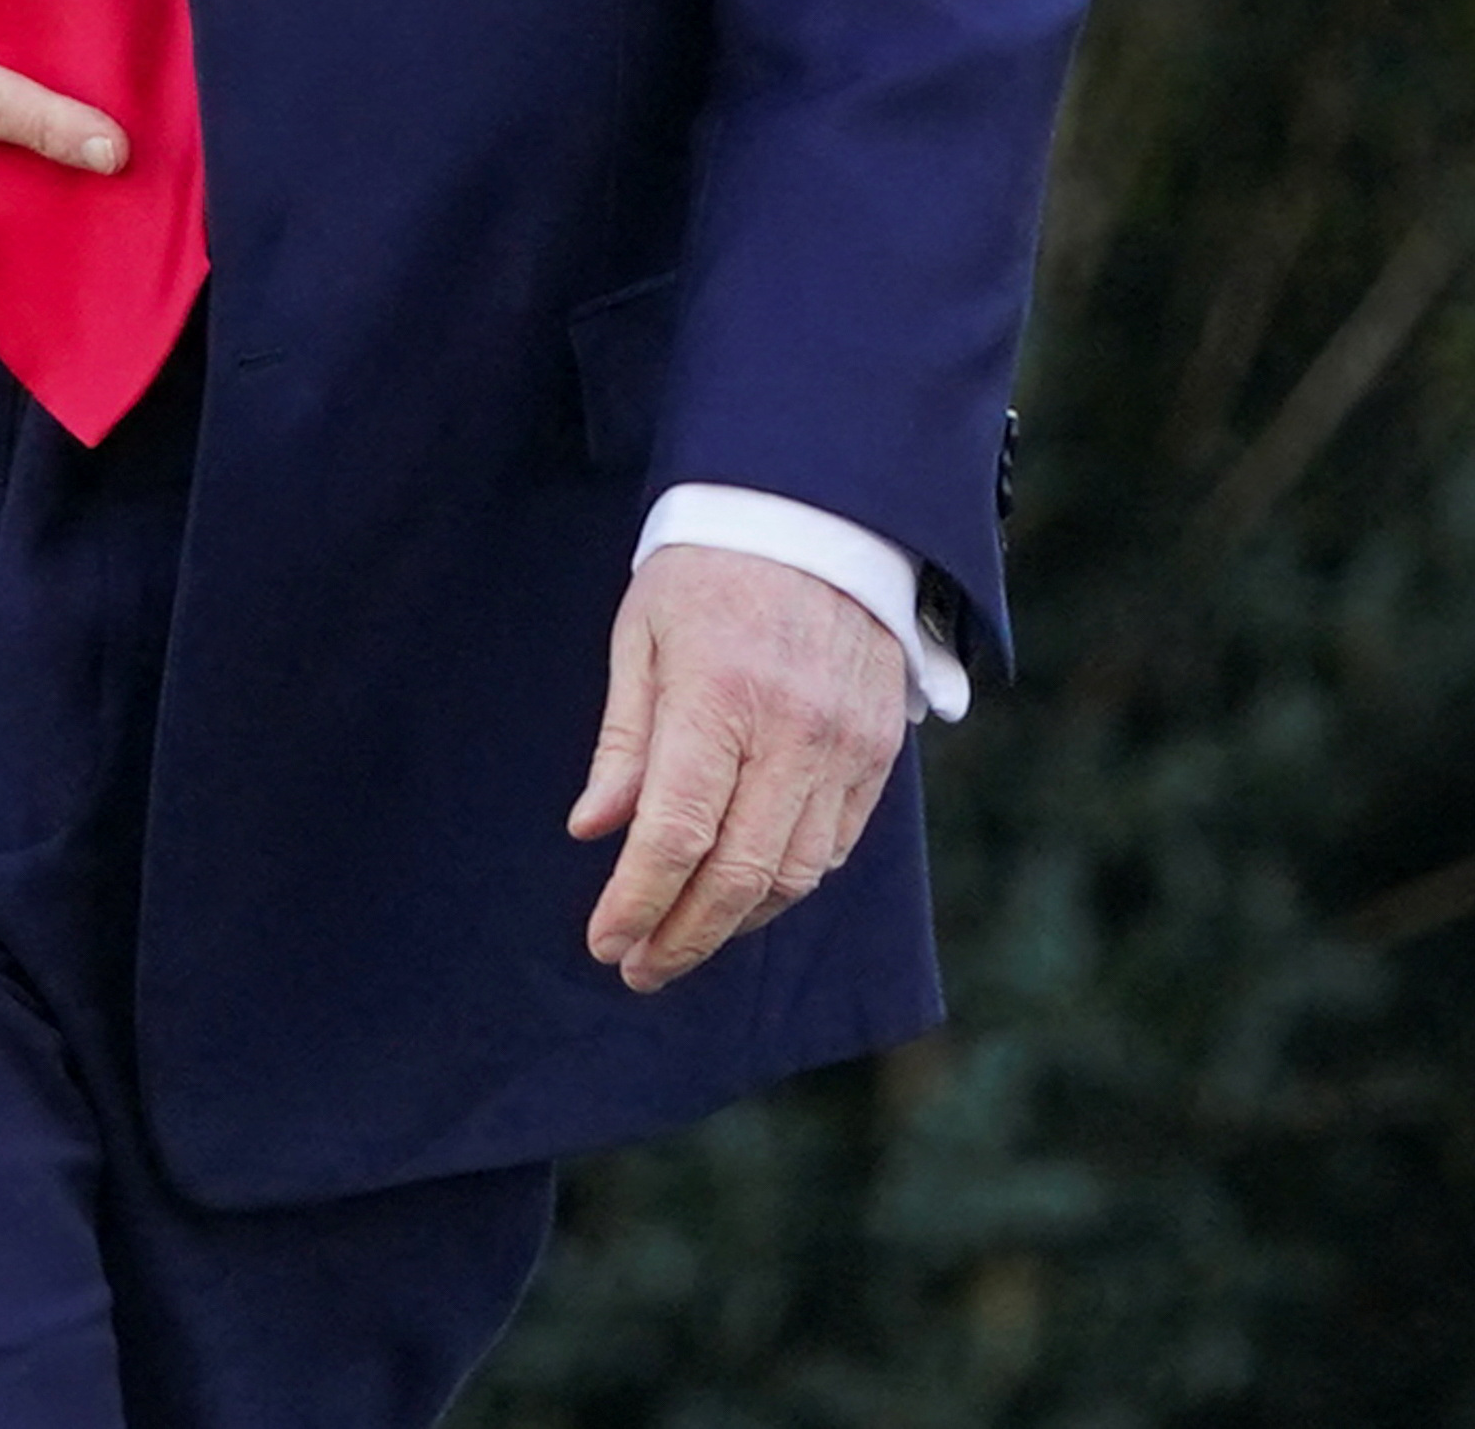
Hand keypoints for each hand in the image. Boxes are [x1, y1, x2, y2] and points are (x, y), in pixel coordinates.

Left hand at [573, 542, 912, 992]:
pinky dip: (788, 880)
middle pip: (741, 874)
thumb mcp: (642, 635)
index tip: (604, 942)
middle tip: (638, 966)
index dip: (637, 902)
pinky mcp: (881, 748)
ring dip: (736, 920)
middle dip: (684, 936)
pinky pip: (836, 844)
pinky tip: (747, 888)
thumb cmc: (709, 568)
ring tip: (685, 934)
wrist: (819, 508)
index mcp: (719, 694)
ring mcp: (847, 743)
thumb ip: (625, 741)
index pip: (676, 834)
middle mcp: (793, 729)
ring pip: (795, 874)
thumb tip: (594, 832)